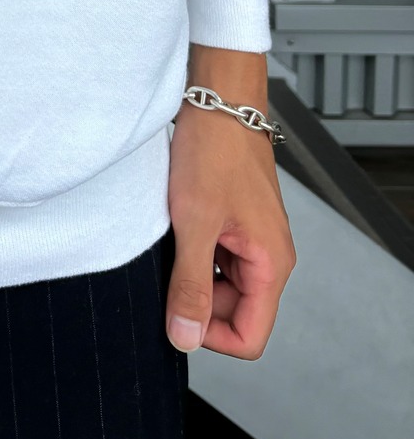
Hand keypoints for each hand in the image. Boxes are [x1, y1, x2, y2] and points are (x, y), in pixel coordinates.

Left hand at [166, 45, 294, 358]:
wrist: (216, 101)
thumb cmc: (214, 150)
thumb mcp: (195, 222)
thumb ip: (190, 283)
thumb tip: (185, 336)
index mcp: (271, 265)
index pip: (249, 337)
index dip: (210, 335)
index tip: (176, 311)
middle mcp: (267, 257)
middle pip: (233, 312)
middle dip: (197, 300)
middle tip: (166, 265)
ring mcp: (250, 239)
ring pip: (220, 285)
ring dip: (192, 272)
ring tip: (172, 238)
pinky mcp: (234, 223)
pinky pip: (214, 257)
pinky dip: (192, 250)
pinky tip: (175, 227)